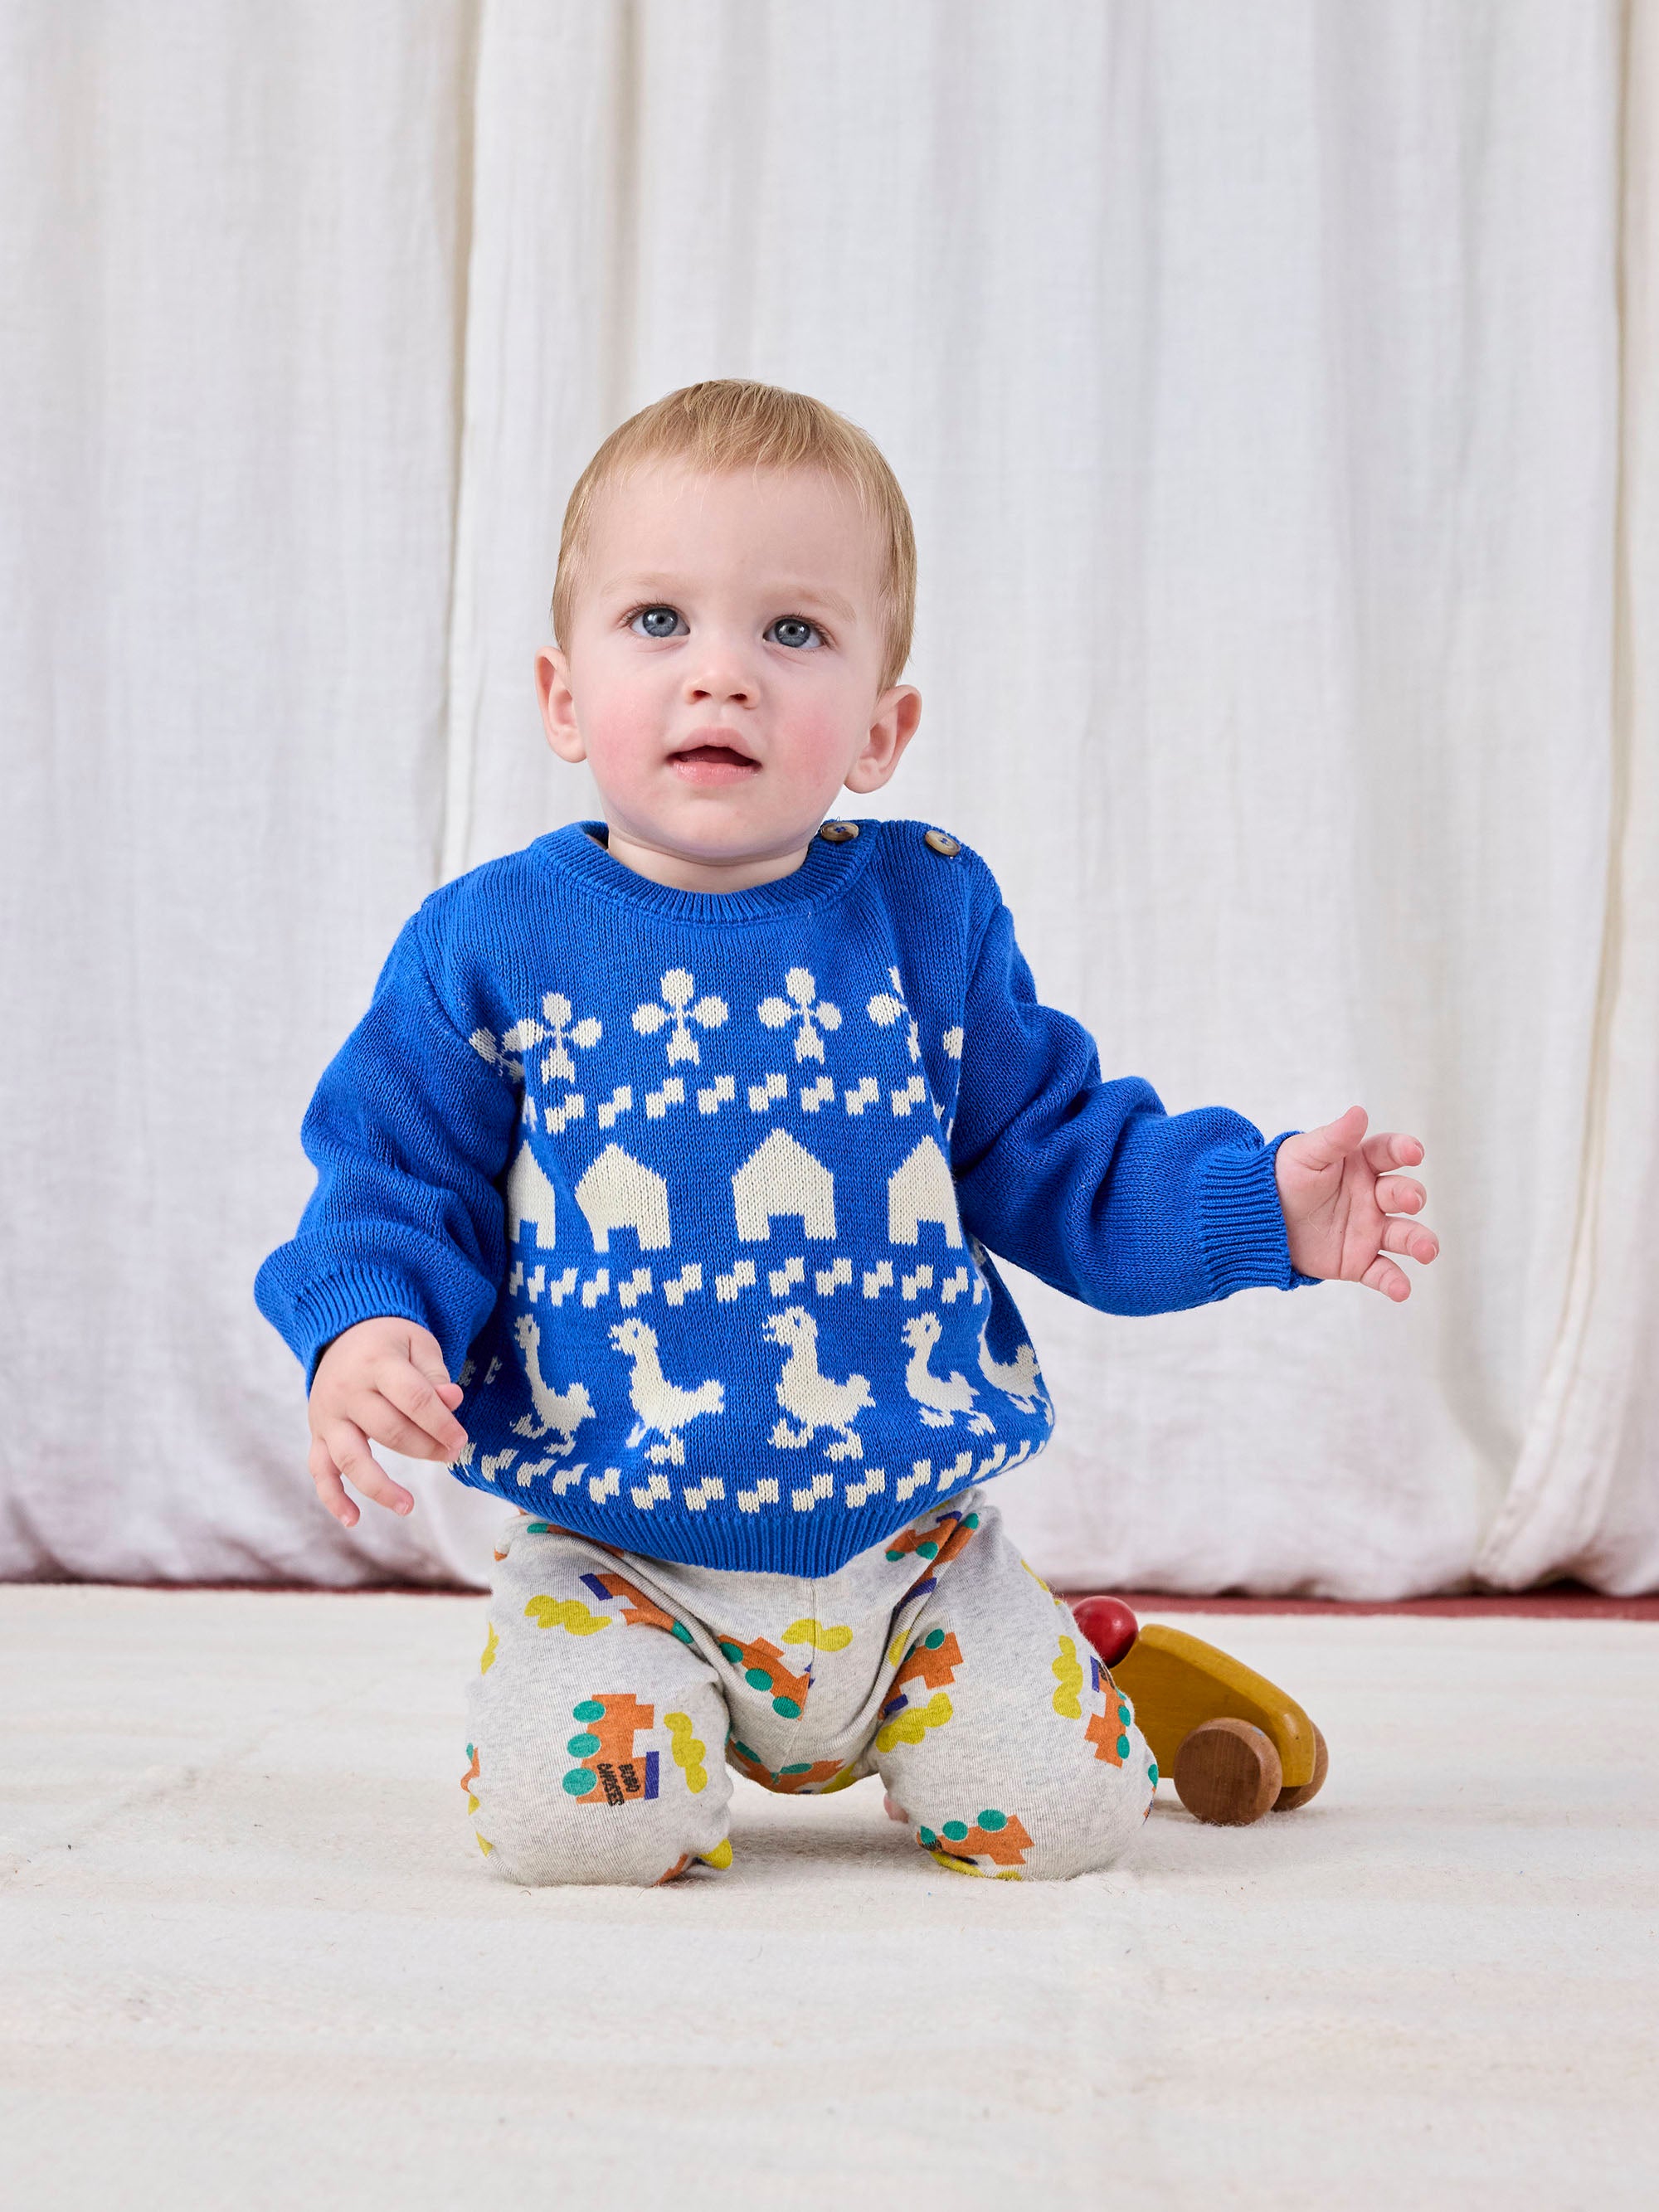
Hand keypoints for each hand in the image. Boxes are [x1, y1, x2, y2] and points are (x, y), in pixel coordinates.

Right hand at [307, 1316, 468, 1525]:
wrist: (341, 1334)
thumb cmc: (390, 1342)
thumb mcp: (417, 1343)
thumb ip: (435, 1373)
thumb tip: (452, 1400)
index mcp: (376, 1363)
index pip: (413, 1399)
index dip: (441, 1423)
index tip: (461, 1440)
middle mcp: (347, 1391)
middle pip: (388, 1430)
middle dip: (425, 1448)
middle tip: (450, 1455)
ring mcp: (328, 1415)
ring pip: (350, 1458)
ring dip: (380, 1486)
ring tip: (407, 1507)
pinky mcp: (317, 1434)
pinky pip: (320, 1470)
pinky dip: (333, 1497)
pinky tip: (353, 1519)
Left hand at [1273, 1106, 1438, 1300]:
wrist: (1256, 1219)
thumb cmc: (1282, 1178)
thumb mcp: (1304, 1154)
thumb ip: (1334, 1138)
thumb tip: (1360, 1112)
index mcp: (1361, 1164)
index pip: (1388, 1153)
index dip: (1403, 1150)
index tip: (1413, 1152)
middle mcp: (1372, 1196)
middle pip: (1402, 1193)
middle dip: (1411, 1194)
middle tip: (1411, 1199)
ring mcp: (1369, 1229)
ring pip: (1403, 1235)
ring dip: (1419, 1241)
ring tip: (1427, 1250)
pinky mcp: (1359, 1260)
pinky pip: (1382, 1272)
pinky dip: (1394, 1282)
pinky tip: (1402, 1290)